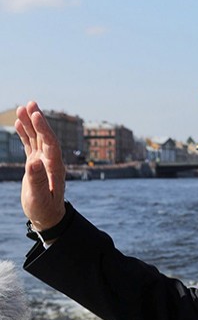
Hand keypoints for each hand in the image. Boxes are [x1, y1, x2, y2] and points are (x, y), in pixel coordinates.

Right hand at [15, 101, 66, 229]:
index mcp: (55, 168)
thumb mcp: (39, 197)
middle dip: (38, 120)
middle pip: (45, 136)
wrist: (48, 216)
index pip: (50, 143)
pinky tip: (20, 123)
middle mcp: (51, 162)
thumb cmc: (44, 209)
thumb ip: (37, 180)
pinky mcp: (36, 164)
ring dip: (31, 123)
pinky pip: (31, 145)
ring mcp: (44, 161)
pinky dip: (26, 133)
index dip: (44, 128)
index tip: (36, 114)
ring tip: (23, 107)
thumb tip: (34, 162)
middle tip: (31, 103)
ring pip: (37, 138)